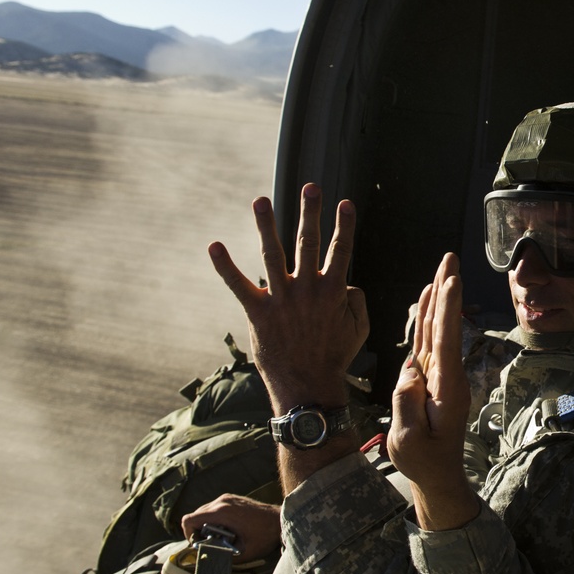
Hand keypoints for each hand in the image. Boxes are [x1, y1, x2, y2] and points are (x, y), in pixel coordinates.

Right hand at [181, 494, 280, 563]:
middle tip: (211, 543)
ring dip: (206, 524)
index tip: (200, 543)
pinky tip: (227, 529)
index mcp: (221, 512)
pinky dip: (214, 519)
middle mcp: (222, 501)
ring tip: (220, 536)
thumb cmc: (264, 536)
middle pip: (195, 515)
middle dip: (198, 531)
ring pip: (204, 511)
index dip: (189, 535)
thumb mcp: (242, 552)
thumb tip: (207, 558)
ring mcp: (227, 498)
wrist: (281, 520)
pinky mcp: (232, 498)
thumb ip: (221, 555)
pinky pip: (214, 508)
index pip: (189, 520)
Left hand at [208, 183, 368, 411]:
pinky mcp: (258, 312)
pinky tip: (213, 246)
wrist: (308, 387)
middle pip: (308, 242)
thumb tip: (348, 282)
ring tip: (260, 200)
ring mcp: (281, 299)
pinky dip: (225, 266)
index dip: (344, 225)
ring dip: (266, 224)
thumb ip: (358, 300)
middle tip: (310, 187)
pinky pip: (239, 285)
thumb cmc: (335, 357)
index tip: (345, 203)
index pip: (341, 250)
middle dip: (310, 212)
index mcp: (333, 291)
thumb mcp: (360, 328)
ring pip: (272, 253)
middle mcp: (307, 288)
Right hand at [387, 253, 479, 529]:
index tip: (451, 280)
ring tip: (440, 270)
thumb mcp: (410, 439)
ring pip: (436, 327)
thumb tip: (409, 372)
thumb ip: (408, 404)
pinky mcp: (429, 376)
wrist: (436, 475)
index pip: (447, 339)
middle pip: (446, 324)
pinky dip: (426, 317)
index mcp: (446, 386)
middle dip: (447, 289)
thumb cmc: (423, 460)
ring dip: (438, 297)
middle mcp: (446, 374)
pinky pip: (427, 340)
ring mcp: (439, 374)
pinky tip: (426, 300)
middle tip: (450, 258)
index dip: (447, 308)